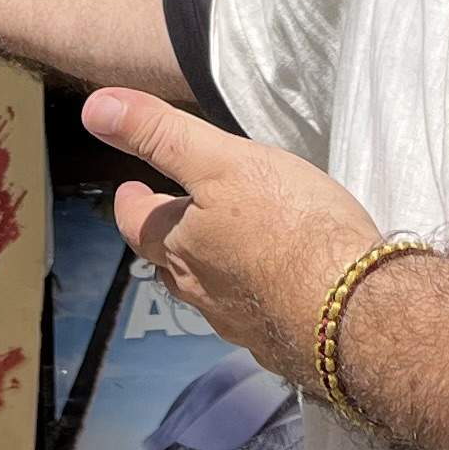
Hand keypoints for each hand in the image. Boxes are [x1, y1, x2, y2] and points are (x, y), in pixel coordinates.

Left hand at [83, 86, 381, 389]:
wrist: (353, 310)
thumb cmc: (290, 227)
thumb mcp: (220, 162)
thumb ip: (160, 135)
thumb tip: (95, 108)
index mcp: (181, 246)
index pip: (138, 223)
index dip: (130, 204)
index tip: (127, 190)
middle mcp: (202, 290)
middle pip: (168, 264)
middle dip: (163, 240)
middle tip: (166, 221)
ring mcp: (242, 322)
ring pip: (208, 294)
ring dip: (205, 272)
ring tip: (216, 253)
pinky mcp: (282, 341)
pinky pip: (254, 317)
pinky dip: (252, 298)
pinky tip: (273, 291)